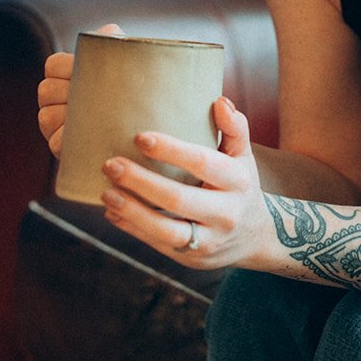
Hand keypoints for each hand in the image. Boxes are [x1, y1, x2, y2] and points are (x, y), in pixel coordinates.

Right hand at [37, 22, 123, 158]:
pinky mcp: (63, 149)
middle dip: (66, 92)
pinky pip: (55, 143)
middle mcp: (57, 99)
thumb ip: (115, 44)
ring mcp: (57, 125)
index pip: (53, 65)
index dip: (65, 67)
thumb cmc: (135, 88)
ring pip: (46, 117)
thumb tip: (110, 31)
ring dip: (67, 117)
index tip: (86, 71)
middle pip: (46, 91)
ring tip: (94, 116)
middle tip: (96, 97)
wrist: (148, 126)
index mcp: (67, 75)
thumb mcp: (128, 64)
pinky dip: (68, 139)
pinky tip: (90, 137)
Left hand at [99, 96, 273, 269]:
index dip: (171, 150)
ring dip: (131, 211)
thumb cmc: (240, 187)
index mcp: (238, 182)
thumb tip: (218, 102)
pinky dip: (131, 228)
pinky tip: (112, 212)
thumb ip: (234, 129)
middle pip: (178, 199)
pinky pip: (157, 244)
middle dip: (140, 181)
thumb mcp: (244, 158)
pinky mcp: (192, 259)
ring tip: (106, 193)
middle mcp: (225, 213)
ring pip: (165, 230)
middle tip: (110, 164)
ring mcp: (209, 241)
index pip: (203, 163)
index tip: (140, 137)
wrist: (255, 237)